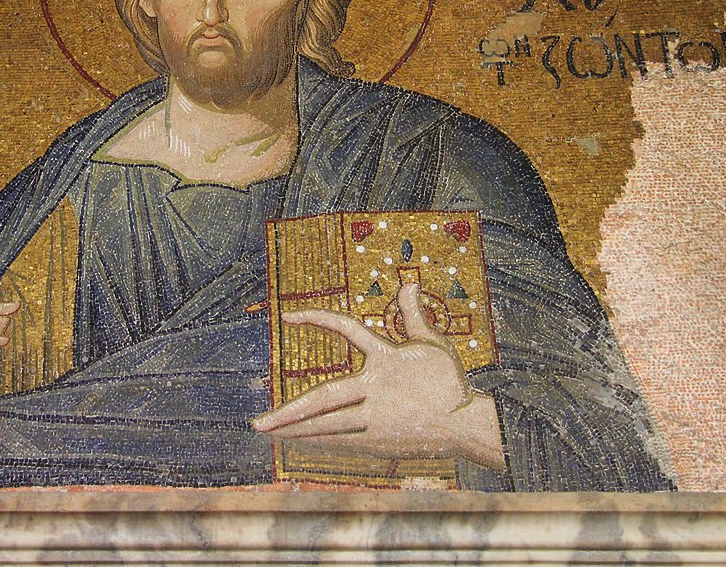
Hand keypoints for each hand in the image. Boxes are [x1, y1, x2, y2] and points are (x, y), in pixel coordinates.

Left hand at [252, 283, 504, 468]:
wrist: (467, 427)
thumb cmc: (450, 383)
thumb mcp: (432, 345)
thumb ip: (413, 314)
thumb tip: (408, 282)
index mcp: (385, 359)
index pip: (346, 329)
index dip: (316, 318)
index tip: (287, 316)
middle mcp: (375, 390)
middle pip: (323, 400)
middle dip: (288, 413)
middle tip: (257, 425)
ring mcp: (375, 420)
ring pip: (328, 426)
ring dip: (296, 430)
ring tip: (270, 434)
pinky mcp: (379, 444)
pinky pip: (342, 442)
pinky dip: (319, 442)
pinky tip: (299, 442)